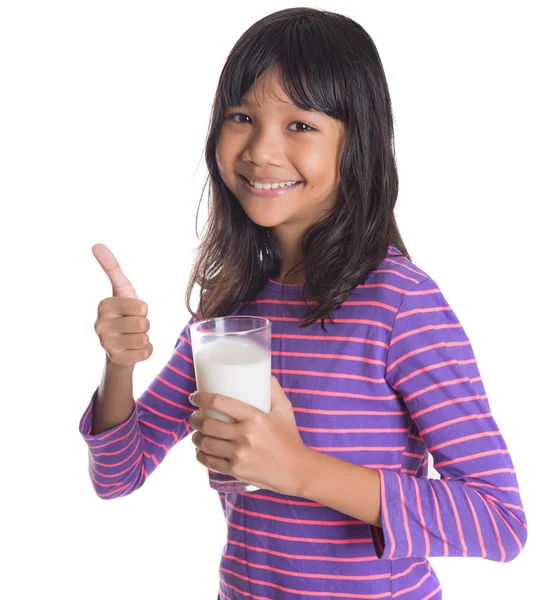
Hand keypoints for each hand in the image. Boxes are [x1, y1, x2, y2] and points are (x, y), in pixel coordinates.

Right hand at [92, 243, 152, 366]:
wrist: (119, 345)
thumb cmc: (123, 312)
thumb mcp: (122, 289)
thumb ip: (111, 267)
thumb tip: (96, 244)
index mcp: (104, 305)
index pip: (142, 307)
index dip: (143, 309)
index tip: (132, 310)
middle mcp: (100, 325)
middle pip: (144, 323)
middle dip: (144, 324)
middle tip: (132, 325)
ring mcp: (106, 344)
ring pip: (144, 338)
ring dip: (145, 337)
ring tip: (132, 336)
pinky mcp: (116, 359)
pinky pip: (145, 353)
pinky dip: (145, 351)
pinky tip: (133, 349)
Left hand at [188, 375, 310, 495]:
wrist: (297, 470)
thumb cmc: (290, 437)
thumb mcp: (285, 410)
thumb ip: (273, 390)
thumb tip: (264, 372)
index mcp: (255, 417)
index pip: (220, 402)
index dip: (202, 398)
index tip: (195, 396)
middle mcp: (245, 435)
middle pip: (208, 424)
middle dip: (195, 419)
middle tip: (194, 417)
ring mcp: (239, 455)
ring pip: (205, 443)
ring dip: (195, 437)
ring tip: (196, 433)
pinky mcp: (236, 470)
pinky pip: (210, 462)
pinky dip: (200, 455)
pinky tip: (200, 451)